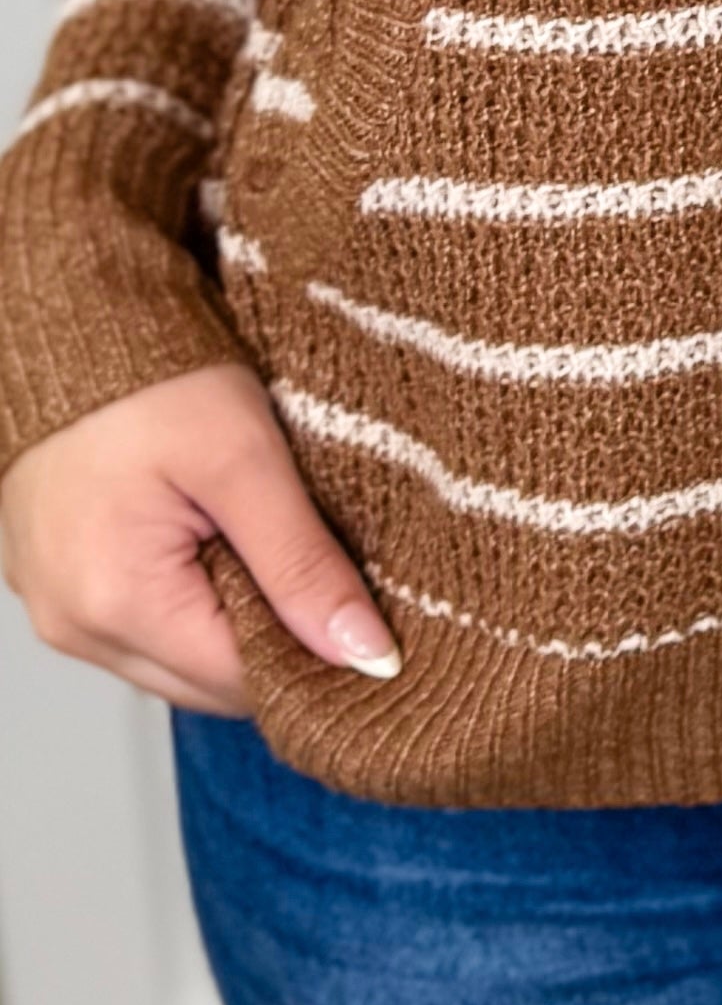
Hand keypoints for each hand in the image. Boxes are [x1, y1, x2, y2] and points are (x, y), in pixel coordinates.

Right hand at [0, 365, 398, 716]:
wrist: (70, 321)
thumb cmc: (150, 375)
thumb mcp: (246, 460)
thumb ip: (303, 564)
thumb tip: (365, 654)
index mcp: (115, 603)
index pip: (245, 683)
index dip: (321, 659)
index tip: (377, 624)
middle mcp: (75, 626)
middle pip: (211, 682)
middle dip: (281, 644)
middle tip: (335, 578)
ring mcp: (60, 609)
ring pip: (180, 658)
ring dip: (239, 621)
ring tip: (277, 550)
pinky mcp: (62, 584)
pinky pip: (146, 624)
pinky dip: (198, 599)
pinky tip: (229, 546)